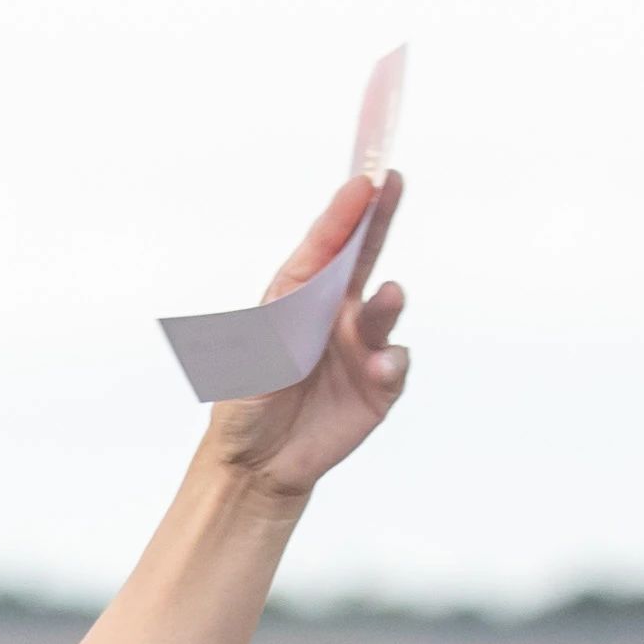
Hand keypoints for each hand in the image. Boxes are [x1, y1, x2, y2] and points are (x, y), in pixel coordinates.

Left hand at [201, 172, 412, 499]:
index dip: (345, 212)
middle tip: (396, 184)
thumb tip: (318, 280)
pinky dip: (392, 360)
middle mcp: (334, 313)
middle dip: (379, 219)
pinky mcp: (379, 382)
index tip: (365, 180)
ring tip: (387, 295)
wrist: (259, 462)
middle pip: (362, 257)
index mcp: (299, 298)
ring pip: (383, 310)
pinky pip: (395, 361)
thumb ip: (288, 314)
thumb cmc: (248, 402)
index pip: (326, 246)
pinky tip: (380, 368)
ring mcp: (360, 345)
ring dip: (387, 301)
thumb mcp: (257, 351)